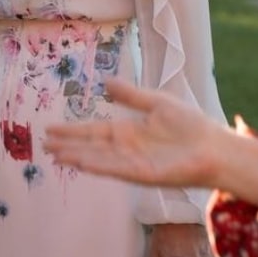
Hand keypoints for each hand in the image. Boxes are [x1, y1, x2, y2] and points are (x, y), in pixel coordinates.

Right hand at [43, 79, 257, 207]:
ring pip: (97, 159)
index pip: (95, 130)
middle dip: (68, 145)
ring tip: (54, 155)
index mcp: (129, 131)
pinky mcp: (141, 174)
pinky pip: (113, 169)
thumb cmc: (191, 124)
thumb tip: (106, 82)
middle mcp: (126, 148)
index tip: (51, 129)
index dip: (73, 130)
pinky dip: (96, 165)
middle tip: (43, 144)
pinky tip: (79, 162)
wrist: (214, 146)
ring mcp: (132, 162)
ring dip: (76, 157)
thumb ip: (130, 95)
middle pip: (91, 146)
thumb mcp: (157, 102)